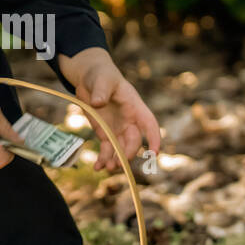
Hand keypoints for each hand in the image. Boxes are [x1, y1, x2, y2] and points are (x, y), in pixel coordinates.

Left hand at [59, 48, 160, 173]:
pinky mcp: (104, 133)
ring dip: (116, 160)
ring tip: (108, 168)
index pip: (149, 124)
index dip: (154, 138)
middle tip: (119, 163)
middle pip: (134, 141)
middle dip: (128, 153)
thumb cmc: (101, 76)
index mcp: (134, 107)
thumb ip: (101, 90)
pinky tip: (97, 168)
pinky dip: (103, 160)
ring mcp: (117, 129)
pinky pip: (106, 150)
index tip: (155, 153)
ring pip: (121, 149)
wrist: (89, 79)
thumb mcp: (102, 79)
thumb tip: (98, 103)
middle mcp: (129, 121)